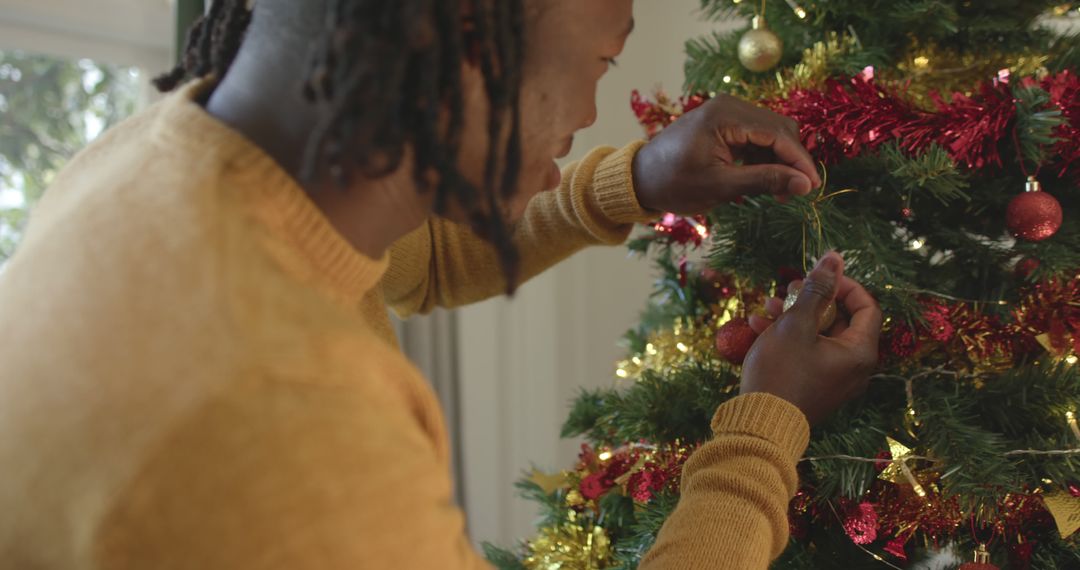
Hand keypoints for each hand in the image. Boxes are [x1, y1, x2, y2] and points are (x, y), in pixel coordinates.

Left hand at [632, 93, 821, 214]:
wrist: (639, 178)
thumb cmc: (672, 183)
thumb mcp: (720, 186)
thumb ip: (764, 181)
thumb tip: (805, 184)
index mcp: (725, 115)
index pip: (778, 134)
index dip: (799, 160)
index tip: (813, 187)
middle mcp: (730, 106)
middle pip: (779, 130)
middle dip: (791, 161)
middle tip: (795, 194)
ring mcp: (727, 112)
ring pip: (771, 134)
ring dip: (779, 161)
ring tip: (779, 193)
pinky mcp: (725, 123)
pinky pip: (756, 137)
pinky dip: (765, 158)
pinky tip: (766, 181)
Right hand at [741, 252, 882, 424]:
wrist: (760, 426)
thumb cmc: (781, 372)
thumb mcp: (796, 324)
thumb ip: (816, 289)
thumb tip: (835, 258)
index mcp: (859, 352)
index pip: (866, 306)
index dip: (844, 285)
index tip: (817, 276)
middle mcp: (854, 368)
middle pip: (840, 320)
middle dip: (811, 300)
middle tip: (786, 290)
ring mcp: (835, 380)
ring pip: (820, 336)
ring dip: (794, 316)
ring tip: (766, 307)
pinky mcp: (815, 387)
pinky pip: (809, 353)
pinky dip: (790, 338)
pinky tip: (759, 327)